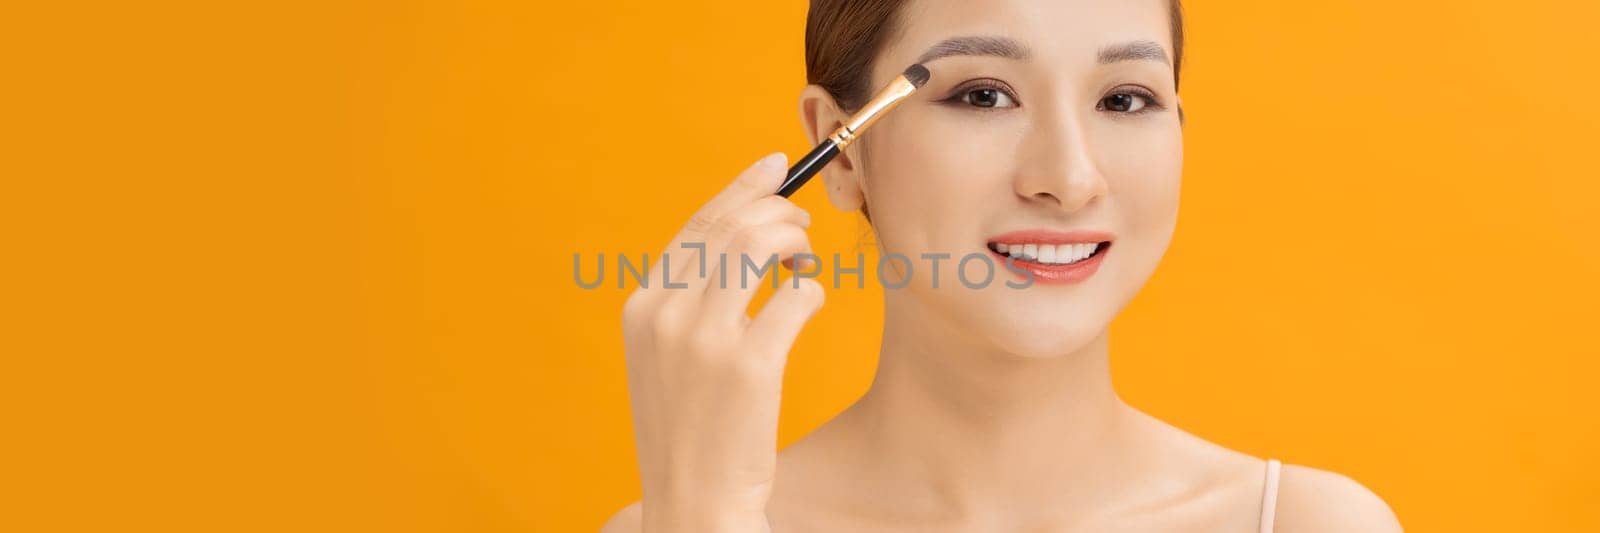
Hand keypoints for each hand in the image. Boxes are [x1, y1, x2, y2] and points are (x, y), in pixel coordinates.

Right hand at [621, 152, 823, 532]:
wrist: (694, 500)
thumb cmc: (692, 427)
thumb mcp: (668, 357)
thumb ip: (690, 299)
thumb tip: (741, 230)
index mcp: (641, 307)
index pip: (697, 226)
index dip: (742, 190)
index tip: (775, 168)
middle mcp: (666, 314)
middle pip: (732, 226)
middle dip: (778, 211)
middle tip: (804, 226)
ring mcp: (705, 339)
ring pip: (762, 246)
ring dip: (796, 242)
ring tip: (806, 262)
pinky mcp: (749, 365)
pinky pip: (796, 296)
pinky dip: (810, 291)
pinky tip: (806, 303)